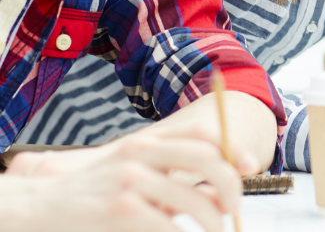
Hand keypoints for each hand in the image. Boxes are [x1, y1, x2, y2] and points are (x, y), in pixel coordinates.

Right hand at [3, 131, 243, 231]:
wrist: (40, 208)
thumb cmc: (95, 196)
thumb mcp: (136, 178)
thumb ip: (175, 182)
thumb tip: (224, 196)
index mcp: (146, 141)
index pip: (202, 134)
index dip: (233, 148)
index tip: (252, 167)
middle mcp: (140, 153)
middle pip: (206, 160)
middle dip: (231, 184)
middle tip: (236, 208)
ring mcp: (129, 180)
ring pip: (193, 201)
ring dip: (214, 221)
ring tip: (217, 231)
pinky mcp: (119, 210)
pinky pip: (168, 226)